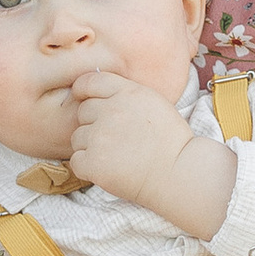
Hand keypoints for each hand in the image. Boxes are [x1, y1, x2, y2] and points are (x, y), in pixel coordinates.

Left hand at [68, 69, 198, 208]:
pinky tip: (107, 169)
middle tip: (114, 138)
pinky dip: (87, 167)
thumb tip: (97, 92)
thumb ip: (126, 93)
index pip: (89, 82)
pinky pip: (76, 161)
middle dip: (92, 124)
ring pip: (77, 137)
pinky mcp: (94, 162)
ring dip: (90, 147)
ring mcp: (100, 137)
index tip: (85, 100)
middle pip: (82, 111)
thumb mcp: (153, 102)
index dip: (83, 91)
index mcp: (127, 93)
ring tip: (114, 156)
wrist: (178, 173)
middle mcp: (111, 111)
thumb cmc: (170, 140)